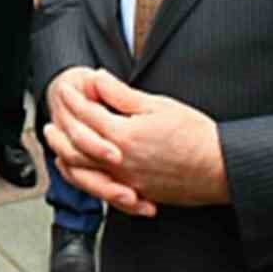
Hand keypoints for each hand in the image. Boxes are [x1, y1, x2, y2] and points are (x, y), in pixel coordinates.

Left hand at [43, 67, 227, 216]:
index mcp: (124, 136)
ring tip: (57, 143)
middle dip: (60, 128)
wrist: (221, 168)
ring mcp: (127, 181)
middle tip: (51, 116)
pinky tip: (82, 170)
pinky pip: (100, 188)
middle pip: (76, 145)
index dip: (73, 99)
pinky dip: (84, 178)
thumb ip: (120, 94)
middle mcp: (120, 162)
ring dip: (65, 155)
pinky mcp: (136, 193)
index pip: (86, 114)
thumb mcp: (156, 105)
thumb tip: (97, 78)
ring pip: (83, 171)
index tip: (66, 88)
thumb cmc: (195, 135)